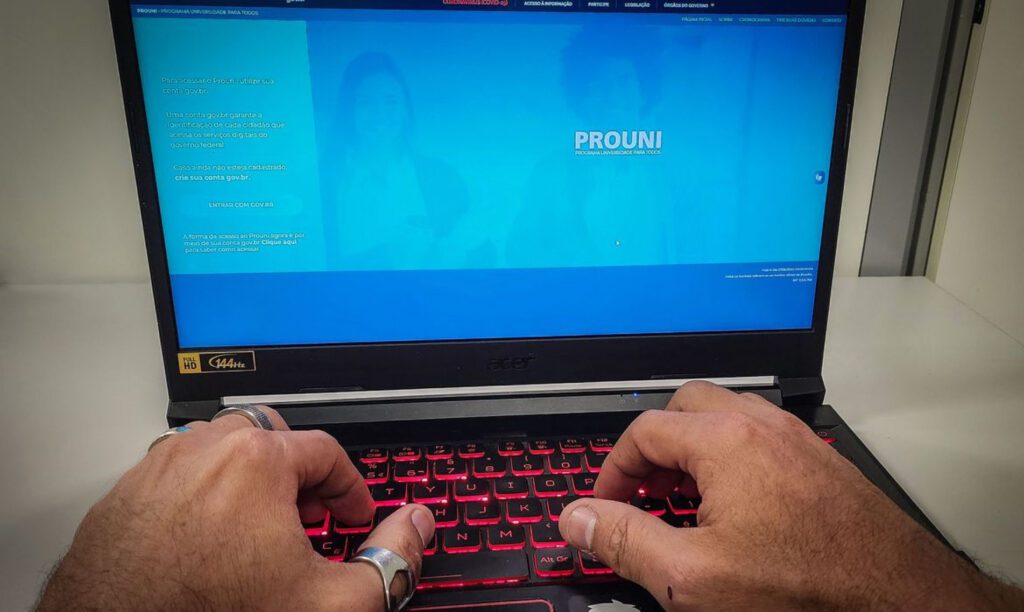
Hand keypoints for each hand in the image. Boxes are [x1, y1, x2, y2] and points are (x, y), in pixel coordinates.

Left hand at [38, 407, 434, 610]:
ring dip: (248, 477)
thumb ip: (390, 559)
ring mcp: (159, 468)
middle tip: (307, 513)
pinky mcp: (125, 494)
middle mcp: (204, 449)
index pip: (327, 451)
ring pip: (220, 448)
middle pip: (271, 435)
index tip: (353, 516)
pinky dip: (203, 493)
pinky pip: (177, 473)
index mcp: (257, 461)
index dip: (351, 489)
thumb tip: (415, 526)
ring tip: (259, 525)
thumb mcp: (330, 603)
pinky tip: (211, 538)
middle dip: (297, 471)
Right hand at [558, 382, 1021, 609]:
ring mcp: (796, 439)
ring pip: (726, 417)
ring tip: (687, 500)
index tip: (605, 502)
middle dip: (654, 445)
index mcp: (724, 441)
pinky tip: (738, 507)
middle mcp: (761, 426)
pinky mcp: (820, 462)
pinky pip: (761, 438)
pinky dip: (732, 458)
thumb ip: (625, 541)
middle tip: (644, 492)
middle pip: (685, 406)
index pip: (643, 430)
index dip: (612, 467)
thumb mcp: (692, 577)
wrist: (900, 599)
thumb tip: (576, 518)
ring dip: (694, 448)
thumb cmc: (807, 587)